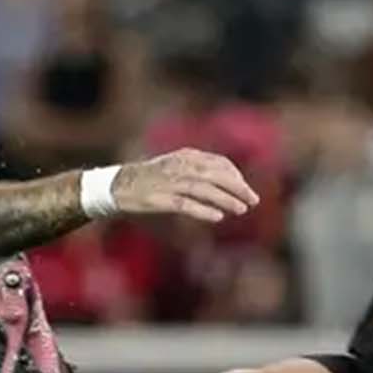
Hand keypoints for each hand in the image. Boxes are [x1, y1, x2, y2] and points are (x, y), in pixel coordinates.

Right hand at [107, 149, 258, 223]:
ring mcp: (169, 182)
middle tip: (253, 201)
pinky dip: (203, 210)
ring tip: (241, 209)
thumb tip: (228, 178)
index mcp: (186, 156)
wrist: (119, 185)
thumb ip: (199, 168)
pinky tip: (217, 217)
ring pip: (204, 189)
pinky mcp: (160, 199)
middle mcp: (180, 166)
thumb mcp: (177, 164)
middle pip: (216, 175)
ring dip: (226, 199)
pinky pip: (185, 204)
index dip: (236, 176)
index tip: (245, 189)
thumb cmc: (152, 177)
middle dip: (238, 188)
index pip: (219, 162)